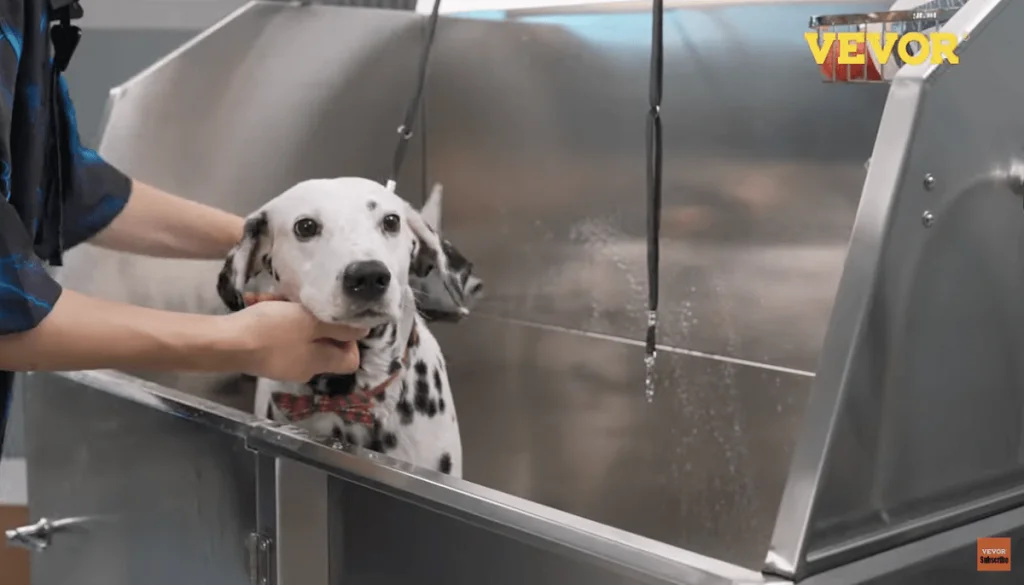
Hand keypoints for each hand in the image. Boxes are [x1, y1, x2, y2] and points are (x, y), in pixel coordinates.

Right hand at [224, 294, 367, 381]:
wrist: (224, 343)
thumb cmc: (272, 331)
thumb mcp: (310, 322)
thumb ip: (338, 326)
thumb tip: (364, 330)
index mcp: (320, 362)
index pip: (350, 359)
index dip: (351, 339)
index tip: (339, 318)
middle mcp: (304, 367)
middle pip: (323, 342)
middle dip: (315, 318)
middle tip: (303, 300)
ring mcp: (283, 362)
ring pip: (299, 334)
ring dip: (291, 313)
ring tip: (276, 298)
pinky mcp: (264, 354)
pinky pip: (278, 334)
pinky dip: (274, 317)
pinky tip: (261, 302)